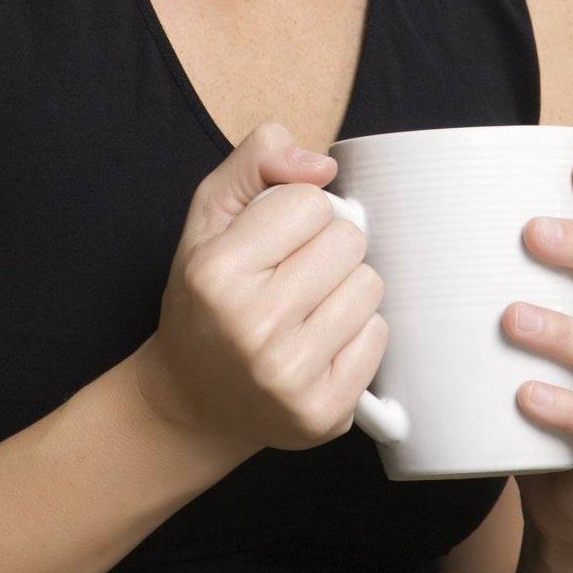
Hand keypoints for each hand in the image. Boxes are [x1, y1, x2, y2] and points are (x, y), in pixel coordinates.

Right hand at [135, 121, 389, 458]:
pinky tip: (317, 342)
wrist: (193, 399)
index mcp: (217, 271)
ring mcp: (290, 376)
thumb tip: (324, 166)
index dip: (297, 212)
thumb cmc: (207, 295)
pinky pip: (378, 335)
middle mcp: (252, 326)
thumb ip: (258, 159)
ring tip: (304, 308)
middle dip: (325, 246)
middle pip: (349, 241)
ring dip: (344, 288)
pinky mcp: (323, 412)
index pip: (311, 202)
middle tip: (291, 274)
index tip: (271, 240)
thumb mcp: (210, 214)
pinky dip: (356, 332)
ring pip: (370, 286)